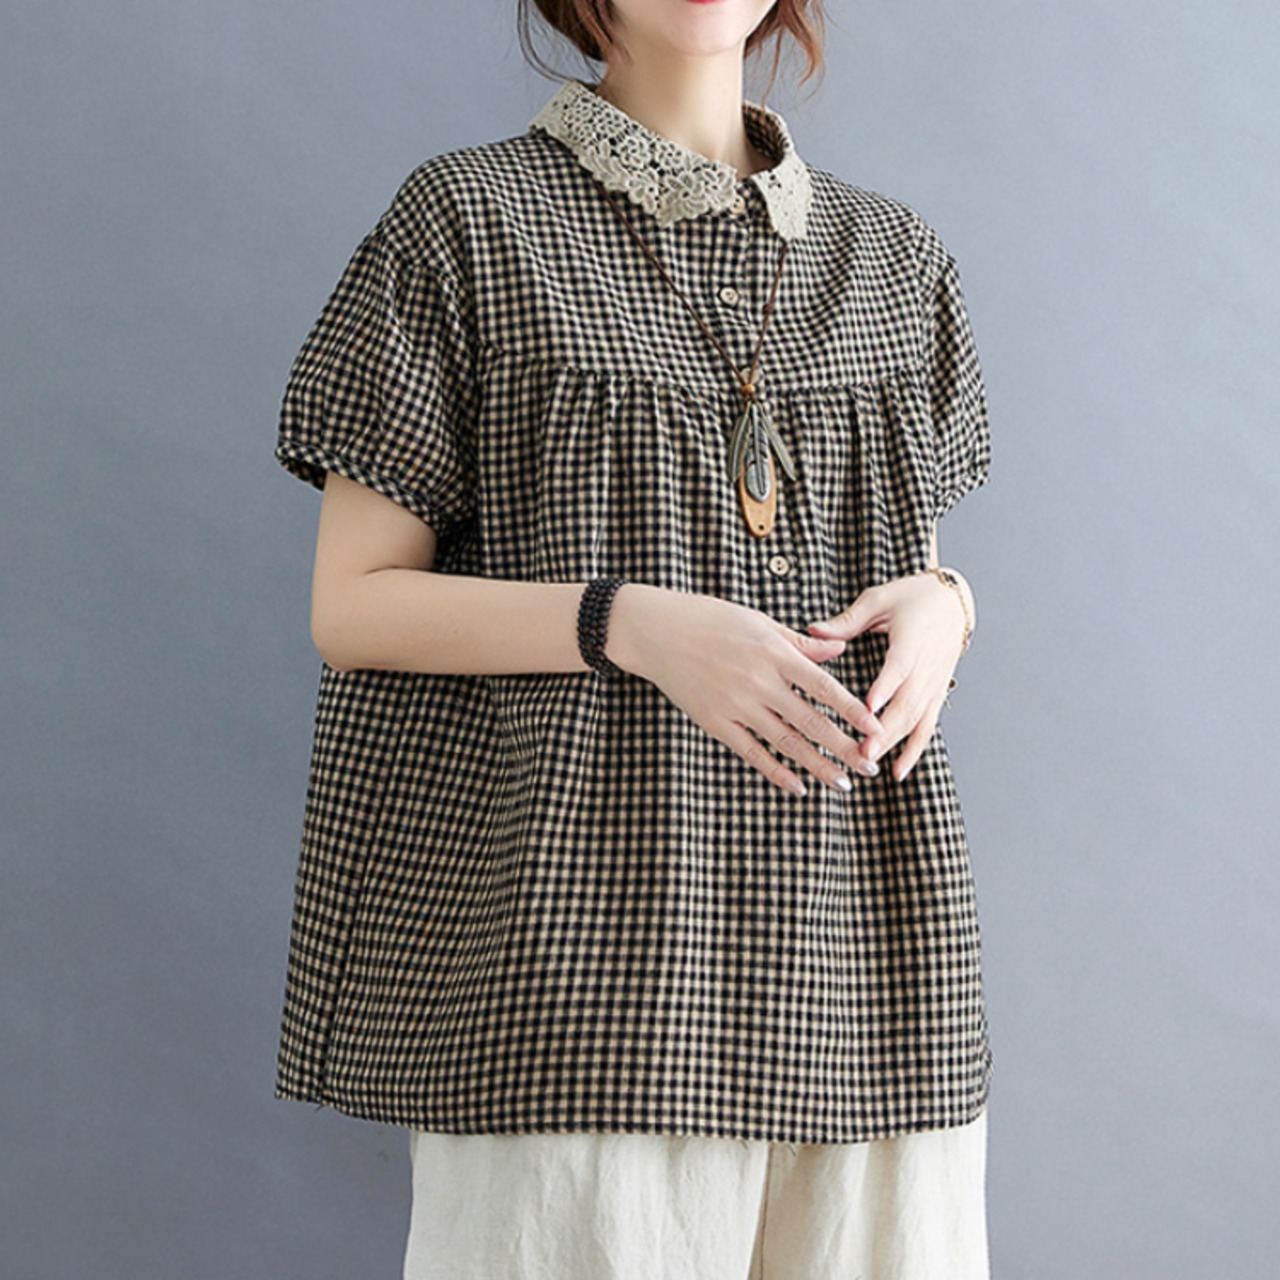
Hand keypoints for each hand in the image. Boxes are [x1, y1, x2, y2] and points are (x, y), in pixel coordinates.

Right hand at [606, 584, 884, 796]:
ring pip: (785, 742)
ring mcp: (735, 705)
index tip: (876, 729)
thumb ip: (802, 643)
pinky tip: (797, 786)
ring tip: (842, 784)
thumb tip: (841, 651)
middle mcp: (758, 682)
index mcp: (774, 653)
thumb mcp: (760, 622)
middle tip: (870, 768)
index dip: (852, 711)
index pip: (823, 687)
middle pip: (810, 722)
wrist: (657, 631)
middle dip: (843, 748)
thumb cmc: (710, 618)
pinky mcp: (715, 722)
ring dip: (817, 766)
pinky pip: (751, 752)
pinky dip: (775, 771)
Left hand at [806, 572, 967, 782]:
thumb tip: (812, 630)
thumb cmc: (912, 596)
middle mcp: (926, 667)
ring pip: (916, 720)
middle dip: (884, 730)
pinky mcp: (937, 695)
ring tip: (871, 763)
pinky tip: (897, 772)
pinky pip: (926, 727)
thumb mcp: (878, 599)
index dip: (885, 688)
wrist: (953, 602)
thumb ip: (847, 620)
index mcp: (911, 640)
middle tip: (862, 751)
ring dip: (895, 744)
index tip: (868, 709)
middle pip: (907, 703)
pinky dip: (914, 750)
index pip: (898, 668)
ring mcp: (933, 684)